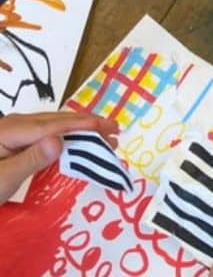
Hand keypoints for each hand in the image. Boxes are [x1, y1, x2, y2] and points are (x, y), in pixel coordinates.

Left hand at [0, 112, 118, 202]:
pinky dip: (67, 135)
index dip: (85, 124)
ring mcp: (14, 131)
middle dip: (88, 124)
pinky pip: (46, 133)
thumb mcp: (3, 180)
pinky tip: (75, 141)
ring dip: (79, 129)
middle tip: (115, 132)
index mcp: (13, 130)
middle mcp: (16, 124)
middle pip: (58, 120)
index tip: (109, 127)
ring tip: (102, 135)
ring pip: (54, 124)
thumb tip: (60, 140)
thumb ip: (31, 160)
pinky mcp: (14, 141)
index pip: (56, 124)